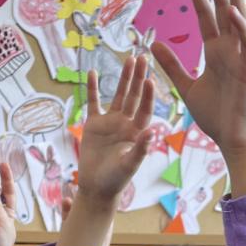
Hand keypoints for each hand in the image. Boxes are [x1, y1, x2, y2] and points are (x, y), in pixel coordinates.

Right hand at [75, 56, 154, 206]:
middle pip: (134, 96)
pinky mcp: (94, 124)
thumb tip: (153, 133)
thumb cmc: (116, 180)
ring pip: (118, 95)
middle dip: (138, 78)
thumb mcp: (129, 166)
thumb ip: (140, 149)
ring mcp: (110, 122)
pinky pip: (93, 102)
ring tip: (128, 59)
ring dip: (123, 78)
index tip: (150, 79)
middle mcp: (126, 124)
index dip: (148, 95)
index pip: (145, 109)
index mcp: (137, 132)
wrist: (96, 188)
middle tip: (142, 57)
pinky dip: (92, 88)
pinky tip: (92, 72)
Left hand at [151, 0, 245, 167]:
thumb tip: (153, 44)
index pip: (205, 15)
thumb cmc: (214, 115)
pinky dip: (239, 27)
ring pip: (237, 18)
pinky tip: (231, 10)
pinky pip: (245, 44)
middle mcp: (229, 49)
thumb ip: (172, 64)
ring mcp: (240, 57)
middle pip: (222, 8)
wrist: (230, 138)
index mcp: (215, 51)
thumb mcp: (186, 86)